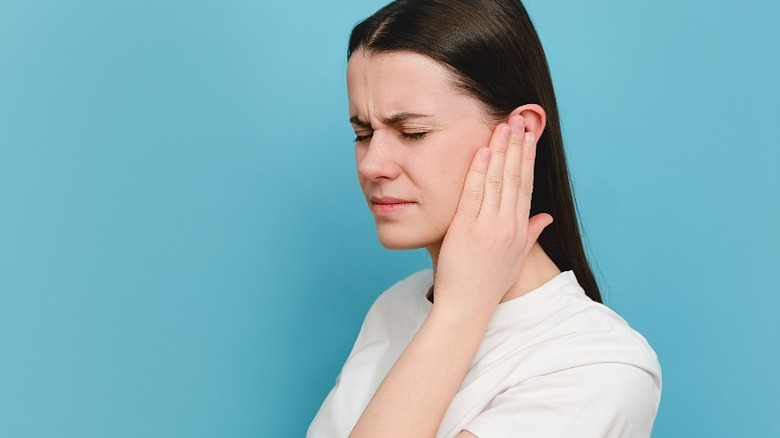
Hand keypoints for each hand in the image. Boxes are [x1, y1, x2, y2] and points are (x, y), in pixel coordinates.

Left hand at [431, 115, 552, 322]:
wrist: (467, 307)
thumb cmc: (487, 283)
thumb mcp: (515, 258)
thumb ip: (531, 234)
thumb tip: (546, 217)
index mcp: (519, 231)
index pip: (527, 187)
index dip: (529, 160)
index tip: (530, 137)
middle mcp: (508, 226)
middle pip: (516, 178)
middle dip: (518, 147)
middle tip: (519, 120)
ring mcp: (488, 227)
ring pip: (497, 181)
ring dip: (501, 151)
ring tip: (503, 126)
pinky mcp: (466, 230)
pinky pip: (473, 194)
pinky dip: (478, 171)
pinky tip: (482, 151)